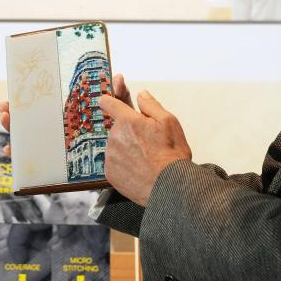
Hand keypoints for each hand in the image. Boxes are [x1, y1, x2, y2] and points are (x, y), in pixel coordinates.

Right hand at [0, 74, 132, 156]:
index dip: (29, 98)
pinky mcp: (59, 167)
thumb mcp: (121, 114)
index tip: (15, 91)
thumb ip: (119, 97)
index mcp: (71, 116)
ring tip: (5, 120)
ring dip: (13, 130)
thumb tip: (117, 78)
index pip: (46, 105)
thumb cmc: (120, 134)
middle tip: (5, 108)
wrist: (126, 162)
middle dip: (13, 114)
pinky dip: (20, 157)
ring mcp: (57, 149)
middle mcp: (59, 131)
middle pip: (31, 121)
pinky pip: (35, 162)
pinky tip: (10, 150)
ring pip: (29, 139)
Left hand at [99, 89, 191, 205]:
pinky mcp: (109, 173)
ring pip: (115, 144)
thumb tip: (141, 94)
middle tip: (146, 138)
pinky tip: (138, 166)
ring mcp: (110, 156)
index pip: (108, 102)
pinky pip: (114, 162)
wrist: (169, 186)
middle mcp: (114, 137)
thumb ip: (151, 105)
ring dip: (126, 146)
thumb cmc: (172, 154)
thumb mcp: (169, 122)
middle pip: (116, 126)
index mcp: (127, 121)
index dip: (112, 96)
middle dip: (128, 128)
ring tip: (146, 156)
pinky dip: (123, 162)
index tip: (113, 95)